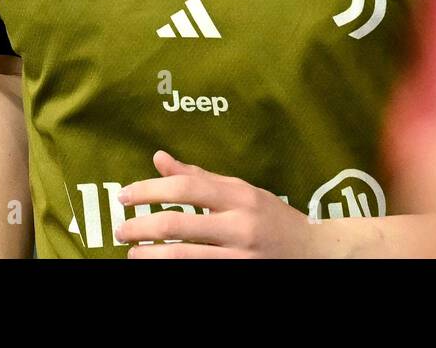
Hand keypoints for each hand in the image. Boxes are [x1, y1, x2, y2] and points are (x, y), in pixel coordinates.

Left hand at [116, 150, 317, 257]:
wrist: (315, 252)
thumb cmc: (274, 219)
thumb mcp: (242, 191)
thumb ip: (200, 177)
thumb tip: (159, 159)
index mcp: (240, 196)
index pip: (186, 188)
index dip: (149, 190)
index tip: (124, 196)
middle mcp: (240, 225)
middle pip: (177, 224)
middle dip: (140, 227)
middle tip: (121, 230)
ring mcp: (240, 256)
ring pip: (181, 256)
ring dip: (148, 256)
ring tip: (133, 253)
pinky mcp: (239, 276)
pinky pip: (196, 271)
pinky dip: (170, 270)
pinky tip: (157, 266)